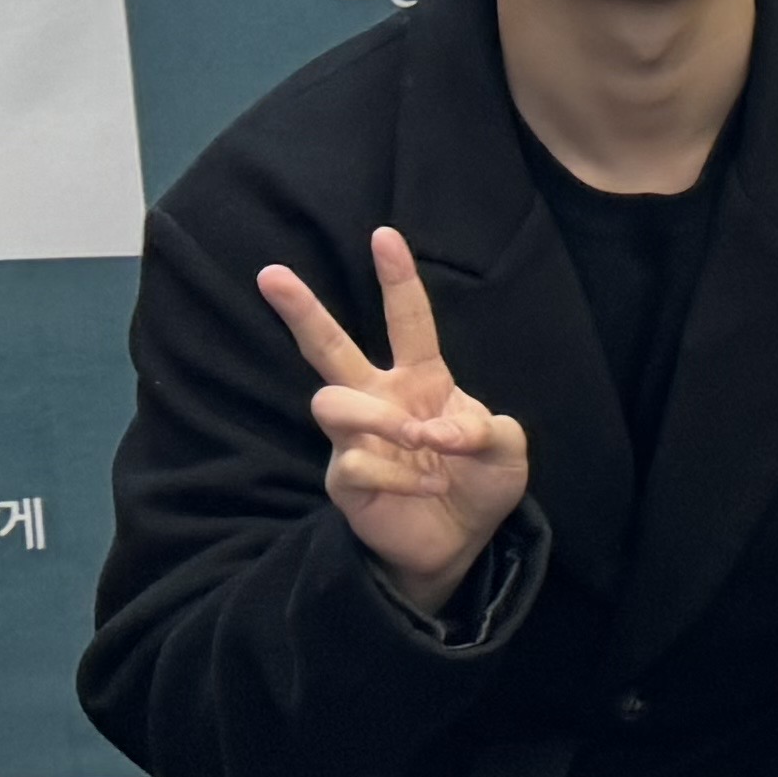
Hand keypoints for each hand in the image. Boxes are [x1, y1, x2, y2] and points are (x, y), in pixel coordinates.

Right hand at [257, 225, 530, 615]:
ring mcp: (356, 440)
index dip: (397, 279)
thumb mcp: (506, 450)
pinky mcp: (345, 480)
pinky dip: (402, 476)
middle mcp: (379, 400)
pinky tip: (432, 485)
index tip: (384, 234)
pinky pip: (357, 465)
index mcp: (421, 379)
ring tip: (418, 439)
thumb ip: (486, 429)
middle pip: (328, 349)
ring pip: (331, 405)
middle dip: (302, 311)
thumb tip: (435, 430)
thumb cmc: (479, 482)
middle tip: (271, 273)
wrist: (462, 542)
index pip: (408, 321)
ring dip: (378, 418)